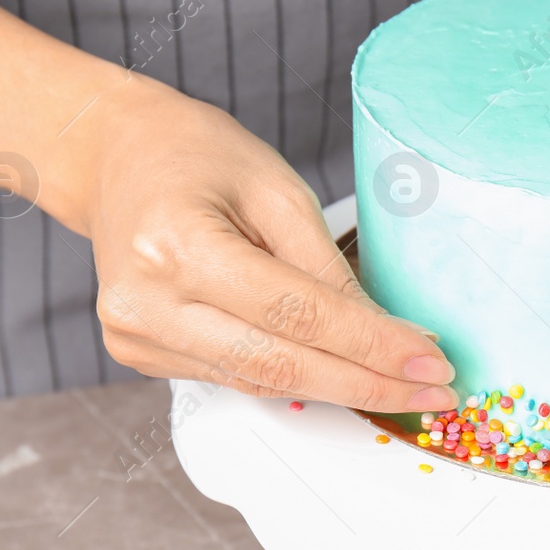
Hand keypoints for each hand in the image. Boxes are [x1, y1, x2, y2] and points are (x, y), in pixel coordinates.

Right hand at [0, 0, 455, 410]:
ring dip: (341, 390)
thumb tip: (391, 337)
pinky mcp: (137, 354)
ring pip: (262, 382)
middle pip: (280, 364)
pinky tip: (346, 376)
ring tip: (406, 389)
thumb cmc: (197, 157)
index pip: (295, 314)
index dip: (371, 346)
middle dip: (368, 383)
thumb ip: (327, 268)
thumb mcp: (277, 188)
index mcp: (176, 243)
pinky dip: (297, 380)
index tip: (433, 362)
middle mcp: (145, 301)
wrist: (113, 157)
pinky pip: (236, 378)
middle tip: (436, 392)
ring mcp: (134, 335)